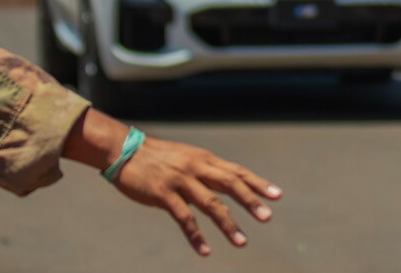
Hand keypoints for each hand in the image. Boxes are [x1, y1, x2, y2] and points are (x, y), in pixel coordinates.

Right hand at [63, 109, 280, 255]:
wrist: (123, 150)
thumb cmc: (155, 156)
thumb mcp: (184, 159)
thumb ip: (205, 173)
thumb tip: (227, 194)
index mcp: (202, 159)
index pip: (236, 171)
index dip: (257, 183)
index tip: (277, 195)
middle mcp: (195, 167)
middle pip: (229, 184)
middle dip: (250, 201)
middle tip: (267, 217)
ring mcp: (179, 180)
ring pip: (210, 204)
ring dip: (228, 224)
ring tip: (242, 243)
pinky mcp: (163, 194)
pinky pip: (184, 218)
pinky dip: (196, 236)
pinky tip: (205, 251)